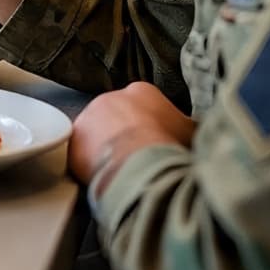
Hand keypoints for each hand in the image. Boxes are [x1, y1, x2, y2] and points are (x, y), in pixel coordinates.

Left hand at [69, 82, 196, 189]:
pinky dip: (93, 166)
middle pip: (117, 117)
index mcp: (140, 92)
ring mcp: (87, 118)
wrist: (141, 162)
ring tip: (124, 169)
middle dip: (126, 135)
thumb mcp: (191, 133)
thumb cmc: (169, 145)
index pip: (145, 105)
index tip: (156, 141)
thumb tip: (195, 131)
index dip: (153, 125)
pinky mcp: (74, 142)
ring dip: (107, 149)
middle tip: (139, 156)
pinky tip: (109, 178)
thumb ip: (189, 127)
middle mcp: (108, 98)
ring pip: (98, 134)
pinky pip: (83, 154)